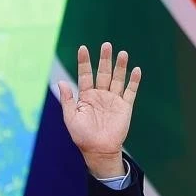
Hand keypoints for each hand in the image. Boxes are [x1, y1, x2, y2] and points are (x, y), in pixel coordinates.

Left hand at [56, 42, 141, 177]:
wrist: (98, 150)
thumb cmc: (82, 135)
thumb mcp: (70, 117)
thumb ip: (67, 99)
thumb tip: (60, 81)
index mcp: (86, 96)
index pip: (85, 74)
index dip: (84, 62)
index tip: (83, 48)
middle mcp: (100, 94)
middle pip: (103, 73)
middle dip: (105, 59)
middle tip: (106, 45)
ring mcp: (113, 99)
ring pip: (117, 79)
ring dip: (120, 66)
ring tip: (122, 53)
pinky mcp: (125, 106)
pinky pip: (130, 91)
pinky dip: (134, 81)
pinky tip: (136, 70)